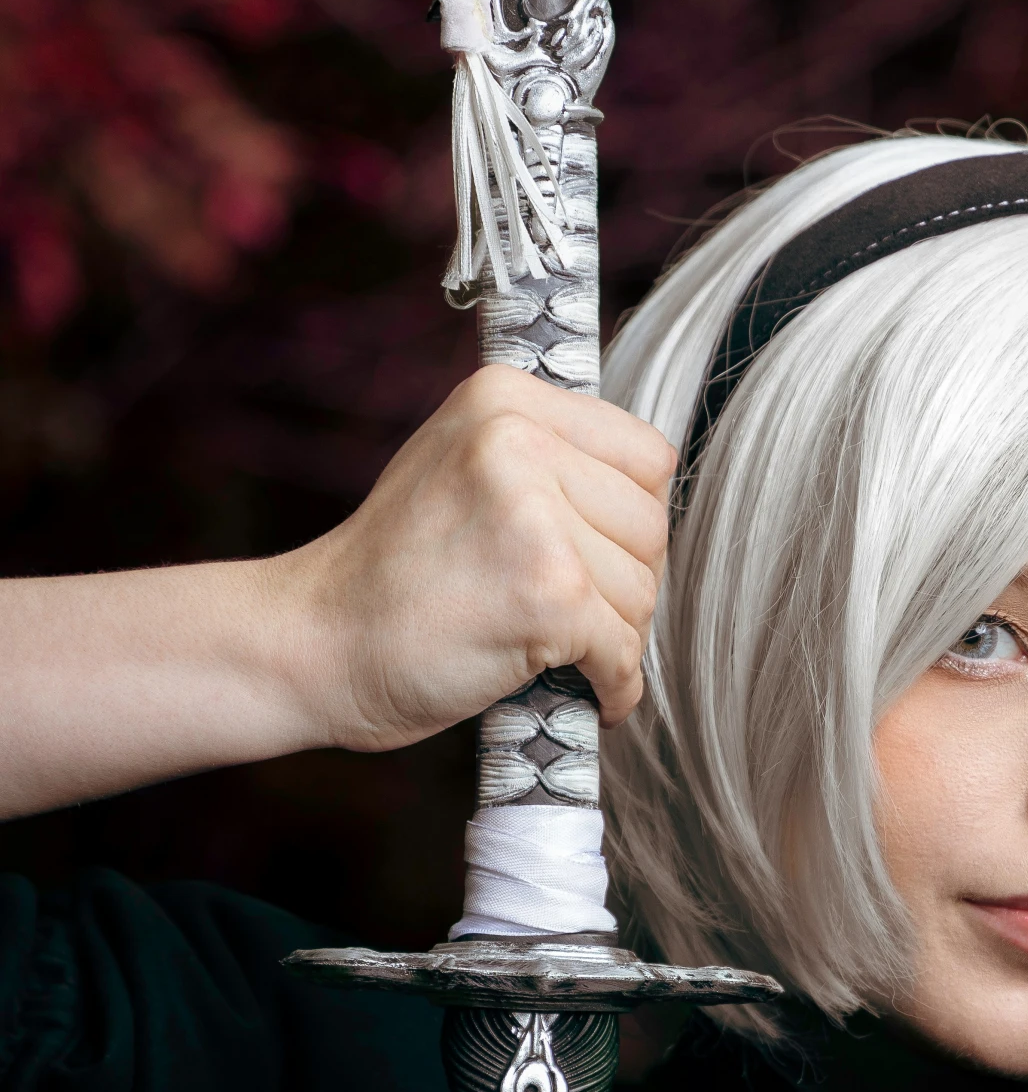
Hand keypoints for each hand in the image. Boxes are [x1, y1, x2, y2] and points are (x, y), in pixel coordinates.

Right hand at [289, 366, 674, 749]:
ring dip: (616, 638)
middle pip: (650, 525)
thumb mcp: (459, 467)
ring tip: (559, 650)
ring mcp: (536, 518)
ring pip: (643, 592)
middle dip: (628, 584)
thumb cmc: (392, 574)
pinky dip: (614, 687)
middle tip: (578, 617)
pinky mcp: (549, 594)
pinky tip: (590, 693)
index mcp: (505, 398)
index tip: (597, 557)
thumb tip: (645, 497)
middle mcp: (520, 441)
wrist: (313, 642)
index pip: (646, 455)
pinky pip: (625, 652)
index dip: (631, 519)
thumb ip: (545, 461)